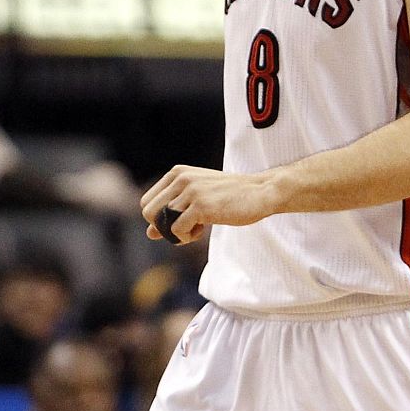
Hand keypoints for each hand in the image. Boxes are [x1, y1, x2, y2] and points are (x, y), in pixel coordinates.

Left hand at [140, 165, 279, 243]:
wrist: (263, 191)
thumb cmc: (232, 195)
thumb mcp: (198, 200)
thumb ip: (173, 212)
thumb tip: (149, 233)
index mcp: (178, 173)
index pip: (146, 202)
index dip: (159, 218)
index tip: (179, 220)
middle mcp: (181, 179)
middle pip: (149, 213)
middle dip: (164, 227)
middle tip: (186, 228)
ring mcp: (191, 191)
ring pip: (162, 223)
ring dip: (177, 233)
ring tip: (197, 228)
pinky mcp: (201, 206)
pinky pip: (177, 230)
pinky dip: (186, 237)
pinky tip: (203, 230)